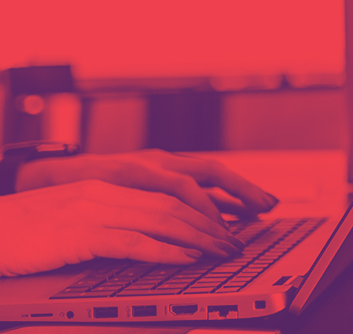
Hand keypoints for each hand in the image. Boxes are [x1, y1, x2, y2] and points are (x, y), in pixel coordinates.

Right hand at [0, 180, 244, 276]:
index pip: (167, 195)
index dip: (203, 210)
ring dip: (200, 238)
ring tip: (224, 251)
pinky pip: (134, 242)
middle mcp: (105, 193)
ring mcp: (93, 211)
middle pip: (174, 205)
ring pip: (162, 220)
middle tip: (237, 242)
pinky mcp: (80, 233)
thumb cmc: (21, 232)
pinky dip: (166, 251)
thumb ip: (106, 222)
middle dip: (212, 224)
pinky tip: (187, 259)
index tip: (228, 226)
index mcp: (106, 188)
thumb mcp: (71, 220)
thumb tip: (142, 237)